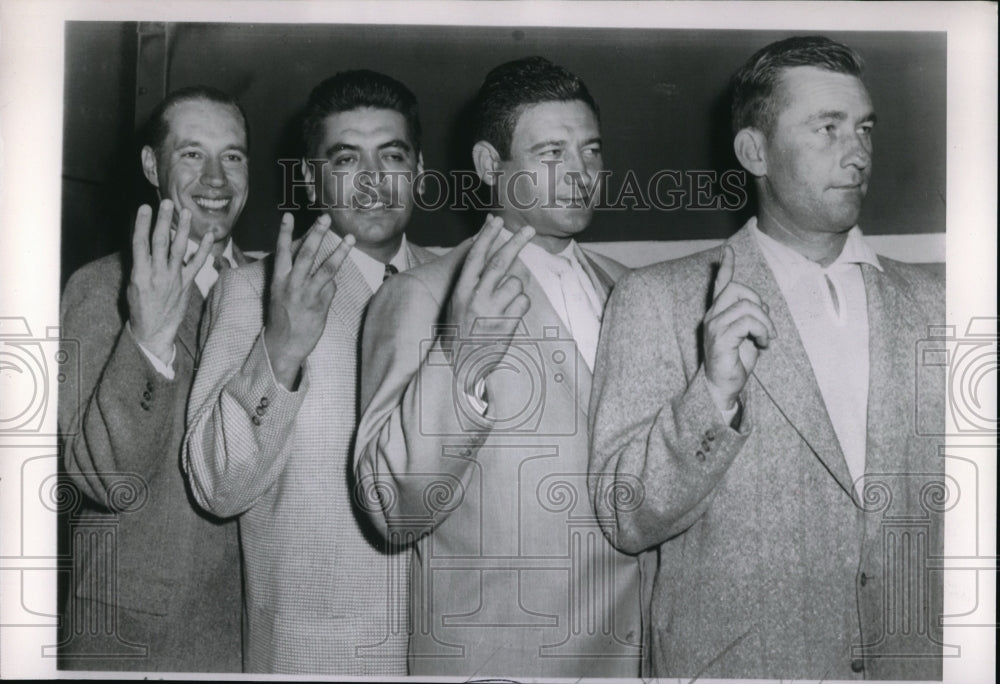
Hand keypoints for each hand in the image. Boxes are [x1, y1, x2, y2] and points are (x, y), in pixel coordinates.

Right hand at [128, 199, 211, 362]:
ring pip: (179, 249)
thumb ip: (139, 263)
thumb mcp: (131, 284)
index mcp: (139, 273)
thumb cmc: (140, 306)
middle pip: (160, 242)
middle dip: (163, 220)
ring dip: (183, 229)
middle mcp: (157, 274)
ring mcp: (174, 279)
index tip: (143, 207)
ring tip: (186, 212)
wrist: (154, 330)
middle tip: (167, 202)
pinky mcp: (187, 284)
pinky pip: (197, 264)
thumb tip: (143, 242)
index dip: (141, 223)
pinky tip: (209, 236)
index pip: (139, 243)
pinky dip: (204, 250)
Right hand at [264, 212, 352, 389]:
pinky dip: (333, 284)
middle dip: (317, 234)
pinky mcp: (320, 305)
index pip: (281, 252)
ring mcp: (307, 295)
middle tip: (326, 218)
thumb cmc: (282, 317)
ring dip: (340, 252)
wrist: (283, 345)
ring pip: (326, 268)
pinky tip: (330, 287)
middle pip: (307, 254)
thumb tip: (307, 260)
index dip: (284, 233)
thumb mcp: (279, 293)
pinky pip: (331, 287)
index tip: (288, 215)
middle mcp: (292, 285)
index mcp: (278, 280)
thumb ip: (292, 275)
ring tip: (350, 238)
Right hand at [443, 215, 533, 391]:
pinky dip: (521, 305)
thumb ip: (471, 278)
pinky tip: (509, 316)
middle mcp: (476, 299)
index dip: (486, 237)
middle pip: (500, 263)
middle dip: (515, 242)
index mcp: (460, 291)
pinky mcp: (507, 325)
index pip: (475, 257)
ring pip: (516, 283)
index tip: (496, 220)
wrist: (460, 366)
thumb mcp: (457, 302)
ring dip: (516, 288)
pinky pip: (523, 302)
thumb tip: (485, 249)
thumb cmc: (459, 330)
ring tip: (503, 304)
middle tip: (528, 229)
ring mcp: (492, 312)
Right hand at [702, 245, 776, 412]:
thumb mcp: (747, 335)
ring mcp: (714, 326)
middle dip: (759, 303)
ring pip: (747, 306)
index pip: (721, 284)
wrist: (723, 387)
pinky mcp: (720, 338)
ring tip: (766, 338)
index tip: (728, 249)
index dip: (726, 266)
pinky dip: (761, 331)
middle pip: (738, 290)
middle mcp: (712, 316)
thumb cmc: (735, 361)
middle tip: (767, 325)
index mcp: (717, 313)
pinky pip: (747, 323)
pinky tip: (762, 344)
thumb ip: (751, 317)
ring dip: (765, 322)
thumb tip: (763, 306)